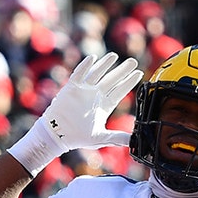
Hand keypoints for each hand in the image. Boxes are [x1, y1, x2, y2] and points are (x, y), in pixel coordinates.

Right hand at [9, 52, 142, 175]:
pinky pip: (79, 74)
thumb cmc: (78, 137)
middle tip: (133, 61)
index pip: (119, 91)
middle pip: (111, 80)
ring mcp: (84, 90)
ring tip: (114, 56)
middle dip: (122, 70)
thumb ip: (118, 137)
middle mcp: (95, 96)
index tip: (140, 73)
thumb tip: (135, 141)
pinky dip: (85, 66)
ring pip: (97, 74)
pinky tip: (93, 58)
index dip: (129, 82)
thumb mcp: (101, 137)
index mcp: (104, 105)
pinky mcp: (71, 88)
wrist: (57, 134)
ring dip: (105, 64)